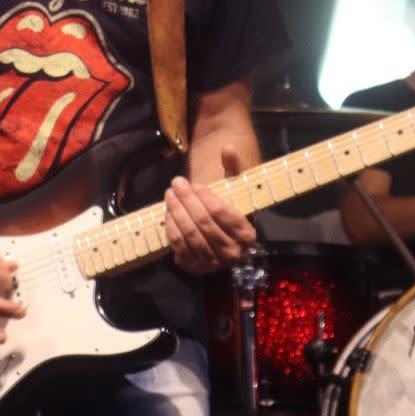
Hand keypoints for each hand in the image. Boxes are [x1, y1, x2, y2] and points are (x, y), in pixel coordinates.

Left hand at [164, 146, 256, 275]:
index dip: (205, 197)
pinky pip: (179, 246)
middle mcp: (233, 253)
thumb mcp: (233, 188)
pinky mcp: (195, 267)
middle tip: (175, 182)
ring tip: (169, 194)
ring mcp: (213, 263)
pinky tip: (168, 212)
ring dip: (176, 212)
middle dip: (187, 200)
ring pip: (190, 234)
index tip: (195, 184)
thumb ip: (233, 168)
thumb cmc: (226, 207)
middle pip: (203, 222)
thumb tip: (229, 148)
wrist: (217, 233)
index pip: (221, 213)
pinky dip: (171, 228)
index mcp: (247, 234)